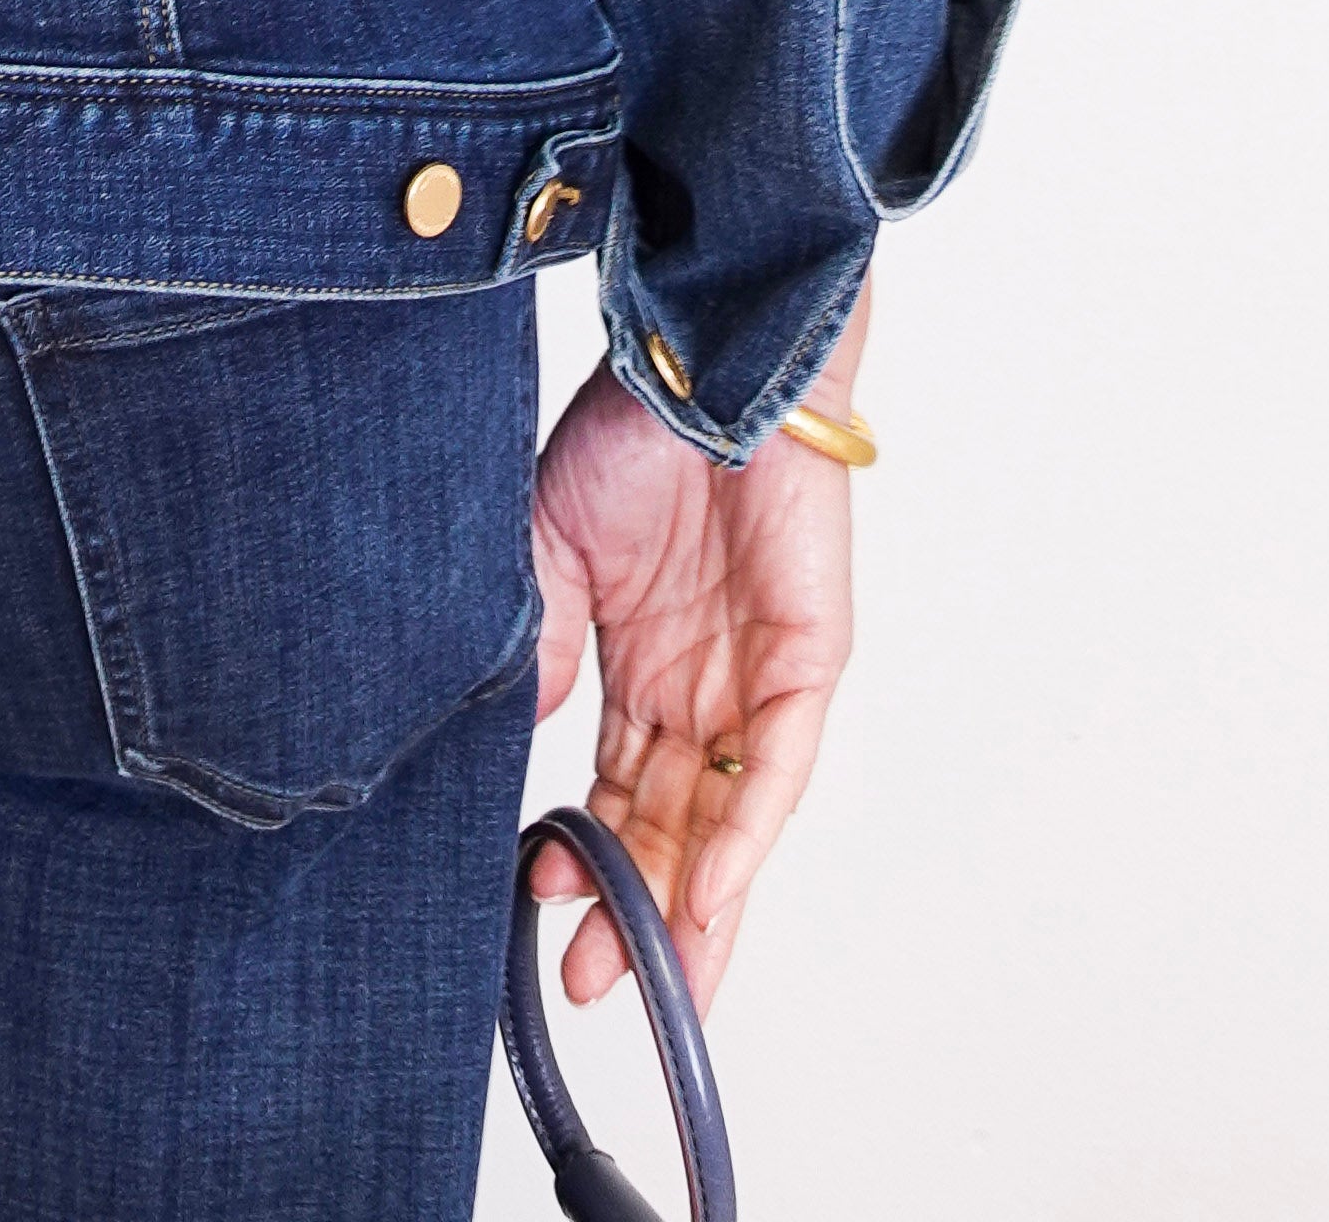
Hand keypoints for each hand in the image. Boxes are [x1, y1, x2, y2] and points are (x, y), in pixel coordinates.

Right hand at [525, 287, 866, 1015]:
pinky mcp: (808, 657)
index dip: (584, 856)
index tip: (540, 911)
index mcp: (639, 657)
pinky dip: (745, 834)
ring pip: (731, 818)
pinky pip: (777, 764)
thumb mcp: (548, 548)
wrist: (699, 348)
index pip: (616, 788)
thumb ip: (539, 643)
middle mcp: (701, 681)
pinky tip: (710, 893)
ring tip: (659, 976)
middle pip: (674, 825)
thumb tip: (520, 741)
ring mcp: (758, 674)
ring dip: (694, 900)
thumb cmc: (630, 424)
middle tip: (592, 980)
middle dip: (637, 908)